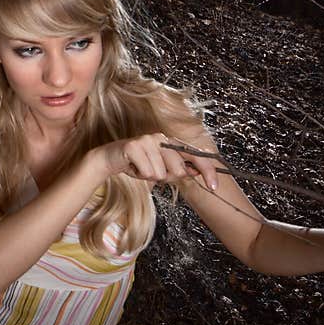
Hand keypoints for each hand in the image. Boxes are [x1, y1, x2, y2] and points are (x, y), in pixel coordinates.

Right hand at [98, 133, 219, 189]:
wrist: (110, 159)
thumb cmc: (137, 164)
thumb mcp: (161, 168)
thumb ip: (179, 168)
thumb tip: (196, 172)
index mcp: (171, 142)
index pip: (195, 155)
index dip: (207, 171)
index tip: (213, 186)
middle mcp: (161, 138)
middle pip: (178, 169)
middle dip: (166, 177)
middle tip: (153, 172)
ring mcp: (148, 140)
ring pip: (161, 173)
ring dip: (150, 177)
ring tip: (141, 169)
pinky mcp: (134, 146)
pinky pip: (147, 172)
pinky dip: (140, 175)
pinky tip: (133, 167)